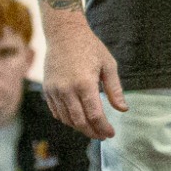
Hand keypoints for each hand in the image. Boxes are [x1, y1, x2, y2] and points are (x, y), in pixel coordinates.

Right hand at [41, 15, 126, 138]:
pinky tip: (78, 120)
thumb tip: (123, 109)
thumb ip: (115, 89)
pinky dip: (67, 120)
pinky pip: (57, 112)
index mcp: (84, 83)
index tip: (111, 134)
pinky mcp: (47, 89)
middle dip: (92, 132)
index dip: (104, 128)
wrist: (64, 33)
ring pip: (67, 120)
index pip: (95, 115)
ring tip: (92, 129)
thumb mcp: (108, 65)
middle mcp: (67, 89)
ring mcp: (54, 90)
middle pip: (80, 122)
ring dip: (80, 128)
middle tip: (102, 136)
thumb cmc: (90, 47)